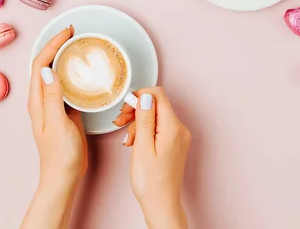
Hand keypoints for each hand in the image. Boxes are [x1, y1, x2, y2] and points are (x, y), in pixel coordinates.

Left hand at [27, 26, 86, 185]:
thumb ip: (53, 98)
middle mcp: (41, 99)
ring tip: (77, 44)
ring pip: (55, 72)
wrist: (63, 176)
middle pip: (45, 64)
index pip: (41, 64)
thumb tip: (49, 70)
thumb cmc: (59, 155)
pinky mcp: (63, 110)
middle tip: (73, 33)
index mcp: (37, 100)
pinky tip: (83, 70)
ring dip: (63, 56)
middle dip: (56, 45)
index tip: (67, 33)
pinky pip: (65, 84)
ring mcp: (52, 104)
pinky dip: (72, 72)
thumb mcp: (57, 125)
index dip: (52, 45)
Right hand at [115, 87, 190, 228]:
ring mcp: (178, 137)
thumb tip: (145, 97)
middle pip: (156, 105)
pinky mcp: (174, 143)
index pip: (158, 95)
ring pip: (155, 116)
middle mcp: (179, 130)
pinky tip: (135, 143)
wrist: (161, 204)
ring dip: (138, 122)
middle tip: (120, 122)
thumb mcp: (142, 147)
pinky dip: (144, 131)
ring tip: (127, 139)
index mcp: (173, 128)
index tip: (125, 107)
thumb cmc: (151, 182)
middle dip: (136, 110)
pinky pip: (158, 128)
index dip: (139, 96)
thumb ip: (144, 119)